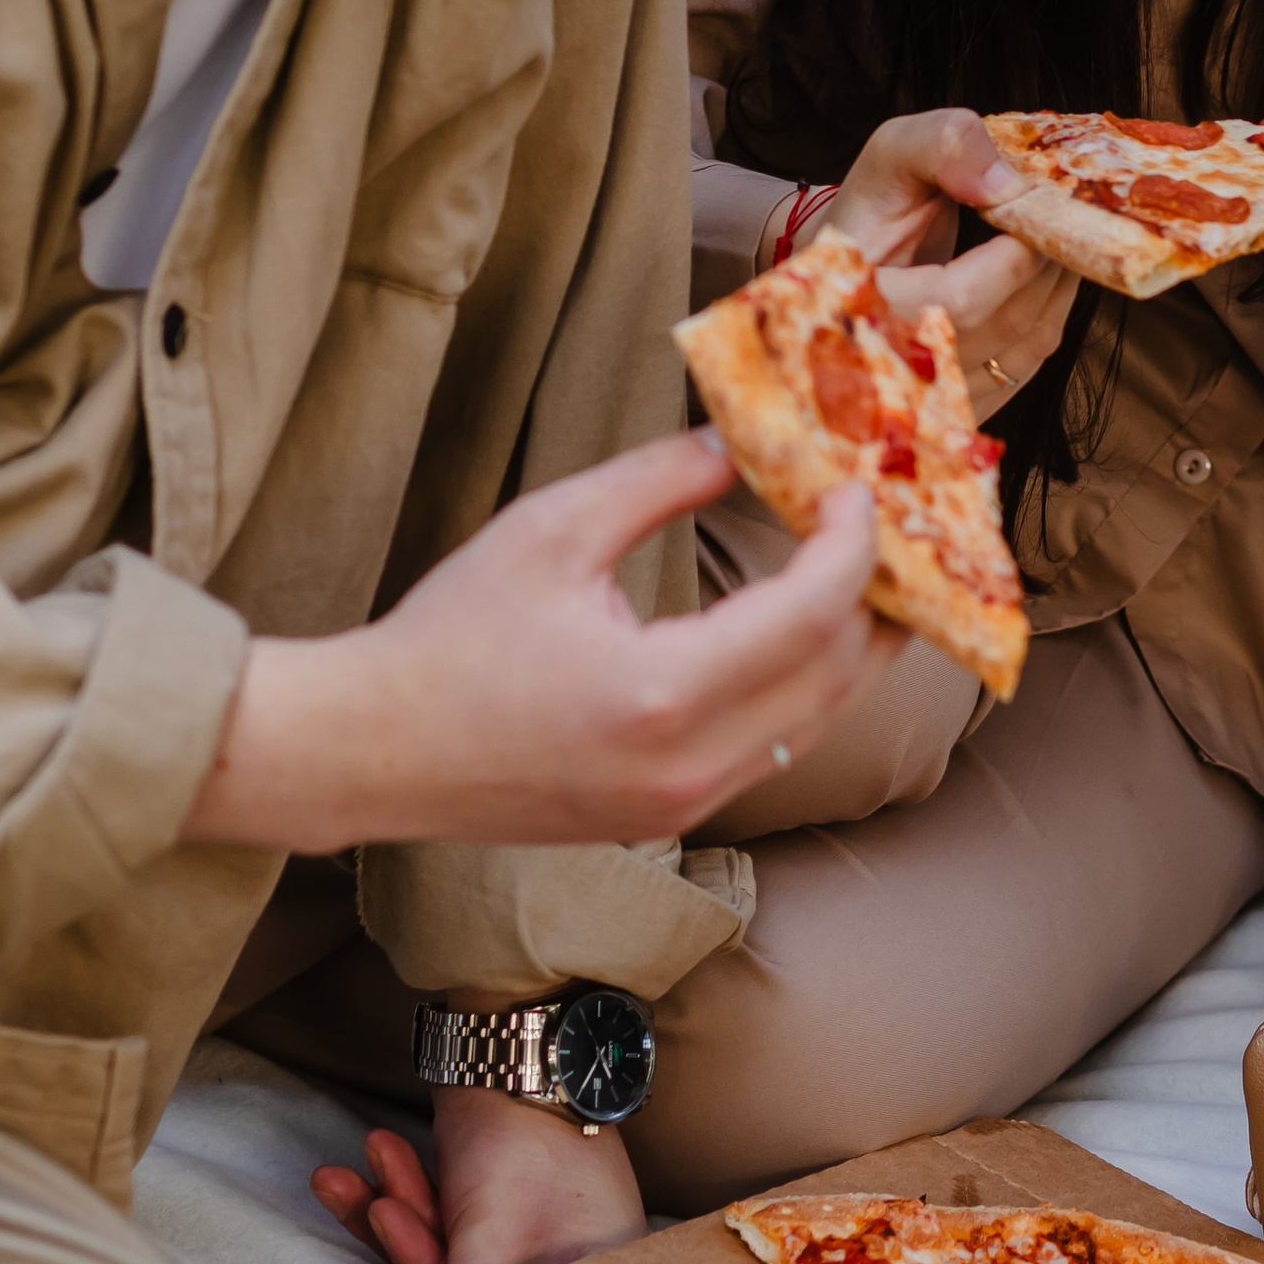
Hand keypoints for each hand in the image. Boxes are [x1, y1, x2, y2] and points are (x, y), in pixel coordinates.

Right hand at [183, 429, 899, 855]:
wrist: (374, 751)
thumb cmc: (449, 636)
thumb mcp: (551, 529)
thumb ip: (659, 482)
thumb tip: (742, 446)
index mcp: (662, 694)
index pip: (810, 614)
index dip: (852, 544)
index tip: (855, 486)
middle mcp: (689, 765)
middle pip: (838, 677)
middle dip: (879, 597)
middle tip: (889, 526)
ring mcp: (684, 805)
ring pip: (818, 723)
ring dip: (853, 647)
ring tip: (865, 574)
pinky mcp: (670, 817)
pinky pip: (774, 750)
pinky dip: (806, 688)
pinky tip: (803, 633)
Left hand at [309, 1078, 646, 1263]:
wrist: (523, 1046)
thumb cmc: (528, 1144)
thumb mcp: (491, 1241)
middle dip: (407, 1251)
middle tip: (378, 1211)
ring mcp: (522, 1240)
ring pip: (441, 1252)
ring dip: (387, 1215)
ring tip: (339, 1176)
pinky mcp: (485, 1211)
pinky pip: (434, 1220)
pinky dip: (398, 1195)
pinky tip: (362, 1162)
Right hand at [820, 107, 1074, 412]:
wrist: (847, 269)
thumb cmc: (868, 212)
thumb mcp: (890, 155)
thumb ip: (941, 146)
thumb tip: (1007, 184)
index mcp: (861, 304)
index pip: (959, 299)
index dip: (1015, 255)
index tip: (1033, 209)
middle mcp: (894, 365)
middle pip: (1006, 321)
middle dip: (1049, 259)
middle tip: (1061, 213)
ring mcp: (931, 396)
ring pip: (1027, 345)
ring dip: (1059, 284)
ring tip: (1056, 236)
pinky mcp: (961, 405)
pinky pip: (1027, 365)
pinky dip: (1050, 314)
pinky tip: (1046, 276)